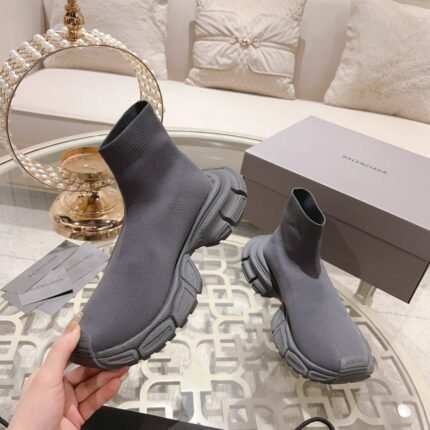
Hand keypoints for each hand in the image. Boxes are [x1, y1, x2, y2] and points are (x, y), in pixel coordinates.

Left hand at [9, 315, 127, 429]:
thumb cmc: (32, 417)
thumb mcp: (47, 377)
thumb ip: (62, 351)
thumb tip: (74, 325)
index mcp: (47, 377)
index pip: (71, 357)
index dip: (87, 349)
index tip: (102, 338)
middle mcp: (58, 389)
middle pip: (85, 373)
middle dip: (103, 364)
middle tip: (119, 355)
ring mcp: (69, 404)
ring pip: (93, 386)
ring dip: (108, 377)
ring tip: (123, 367)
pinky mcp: (78, 418)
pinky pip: (95, 401)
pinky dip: (107, 392)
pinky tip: (116, 383)